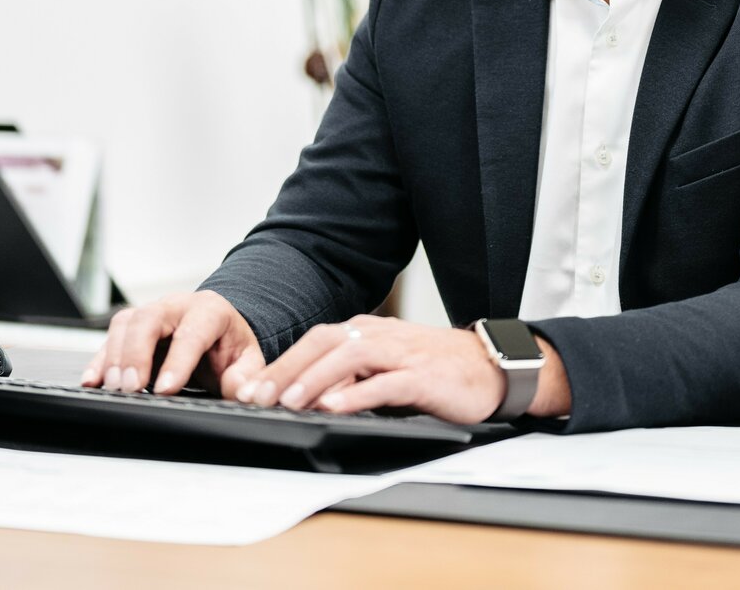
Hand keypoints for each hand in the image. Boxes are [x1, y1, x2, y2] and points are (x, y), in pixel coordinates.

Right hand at [81, 291, 260, 395]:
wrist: (218, 328)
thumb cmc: (229, 344)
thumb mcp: (248, 359)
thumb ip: (246, 376)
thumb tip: (239, 391)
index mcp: (209, 310)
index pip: (191, 333)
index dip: (177, 362)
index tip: (166, 389)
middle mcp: (177, 306)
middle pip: (149, 319)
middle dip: (137, 353)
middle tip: (132, 387)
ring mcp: (152, 312)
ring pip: (125, 323)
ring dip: (116, 356)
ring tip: (114, 387)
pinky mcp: (133, 326)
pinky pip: (111, 336)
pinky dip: (100, 359)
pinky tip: (93, 380)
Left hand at [224, 315, 508, 425]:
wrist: (488, 367)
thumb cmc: (434, 369)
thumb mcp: (386, 368)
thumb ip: (351, 377)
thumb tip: (307, 397)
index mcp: (366, 333)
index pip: (314, 341)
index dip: (280, 363)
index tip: (251, 388)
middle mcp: (378, 337)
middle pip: (323, 344)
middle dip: (285, 369)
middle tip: (255, 395)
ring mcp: (400, 354)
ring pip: (348, 358)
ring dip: (314, 379)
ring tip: (288, 400)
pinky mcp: (421, 376)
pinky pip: (384, 382)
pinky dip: (357, 394)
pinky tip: (335, 406)